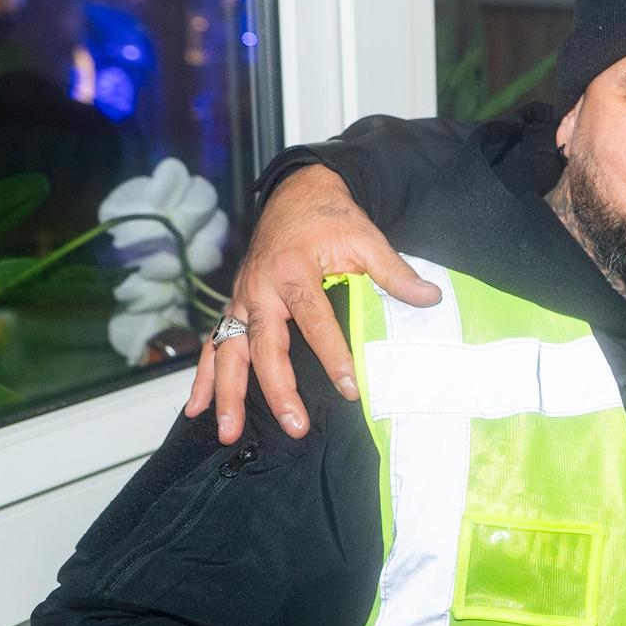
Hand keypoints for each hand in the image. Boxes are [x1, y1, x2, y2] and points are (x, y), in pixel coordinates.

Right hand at [182, 166, 440, 442]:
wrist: (295, 193)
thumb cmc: (331, 217)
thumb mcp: (366, 237)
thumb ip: (394, 271)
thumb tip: (429, 298)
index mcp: (293, 270)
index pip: (314, 320)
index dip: (332, 355)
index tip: (351, 387)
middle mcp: (260, 288)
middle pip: (264, 345)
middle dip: (277, 389)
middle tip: (295, 425)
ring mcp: (242, 298)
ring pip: (229, 351)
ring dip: (226, 394)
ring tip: (228, 432)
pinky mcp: (235, 305)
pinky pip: (214, 344)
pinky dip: (204, 376)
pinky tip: (196, 408)